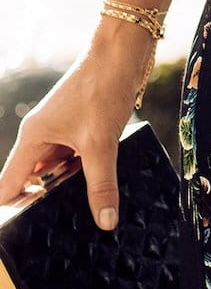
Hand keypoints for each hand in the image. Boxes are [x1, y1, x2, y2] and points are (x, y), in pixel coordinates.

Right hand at [0, 22, 155, 229]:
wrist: (122, 54)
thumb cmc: (102, 90)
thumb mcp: (101, 144)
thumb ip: (101, 184)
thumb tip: (106, 222)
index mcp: (33, 138)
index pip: (9, 184)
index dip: (12, 209)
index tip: (20, 234)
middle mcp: (42, 134)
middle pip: (34, 179)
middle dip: (45, 201)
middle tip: (59, 231)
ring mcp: (62, 129)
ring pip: (59, 168)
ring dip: (68, 186)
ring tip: (81, 216)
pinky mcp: (82, 125)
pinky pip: (77, 156)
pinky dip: (85, 171)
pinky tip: (100, 186)